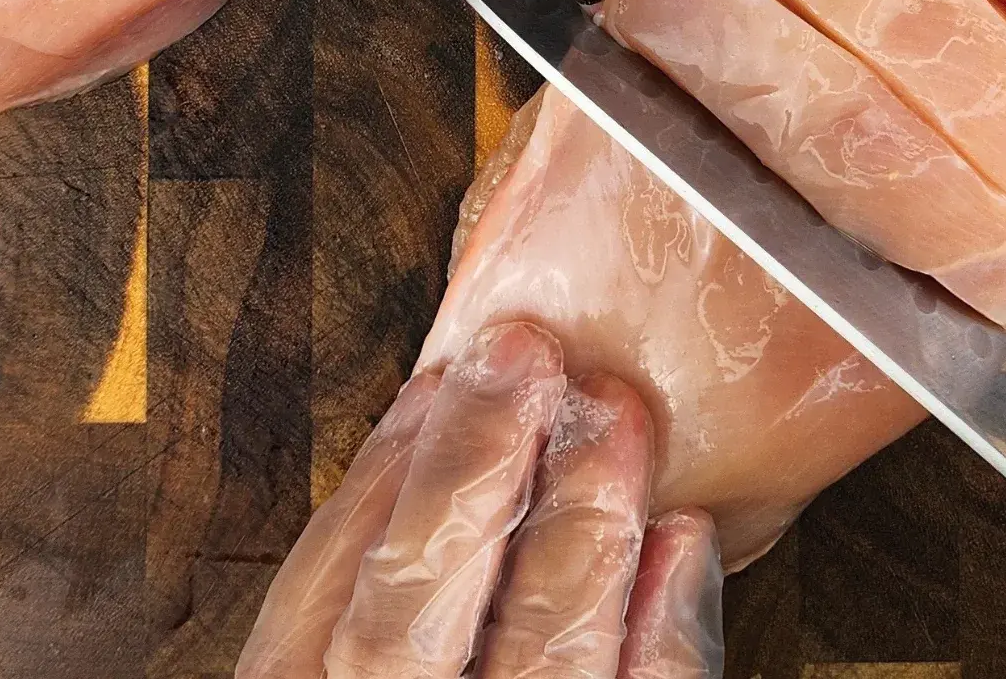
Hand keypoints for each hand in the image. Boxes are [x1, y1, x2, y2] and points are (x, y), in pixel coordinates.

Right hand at [236, 321, 724, 678]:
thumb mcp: (351, 657)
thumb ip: (381, 592)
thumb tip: (437, 430)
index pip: (321, 597)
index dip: (380, 480)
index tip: (432, 381)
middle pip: (402, 617)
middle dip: (467, 472)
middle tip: (522, 357)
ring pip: (534, 665)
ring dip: (580, 530)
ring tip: (617, 420)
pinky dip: (668, 633)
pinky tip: (684, 543)